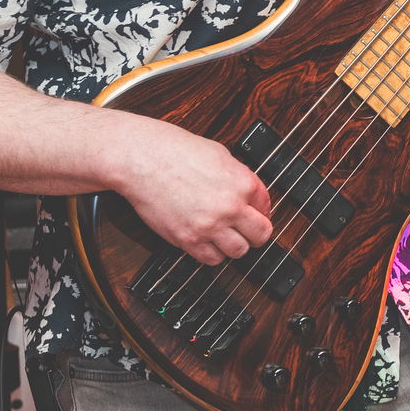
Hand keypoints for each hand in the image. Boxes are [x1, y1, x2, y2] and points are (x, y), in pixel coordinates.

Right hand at [116, 120, 273, 264]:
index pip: (267, 206)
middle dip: (257, 233)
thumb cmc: (175, 151)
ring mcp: (209, 226)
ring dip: (235, 245)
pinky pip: (211, 259)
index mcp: (242, 182)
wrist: (143, 159)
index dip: (261, 210)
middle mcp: (230, 207)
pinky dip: (212, 253)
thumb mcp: (220, 154)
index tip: (256, 212)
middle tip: (248, 230)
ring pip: (239, 252)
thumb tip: (248, 193)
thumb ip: (238, 176)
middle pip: (261, 235)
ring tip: (226, 236)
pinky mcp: (188, 239)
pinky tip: (207, 241)